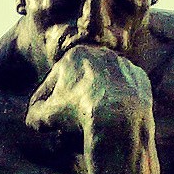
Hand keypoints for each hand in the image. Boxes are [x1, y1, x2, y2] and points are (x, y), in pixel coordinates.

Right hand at [27, 44, 152, 135]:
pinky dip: (116, 102)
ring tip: (89, 119)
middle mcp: (101, 53)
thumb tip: (33, 118)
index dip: (42, 101)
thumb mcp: (45, 117)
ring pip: (103, 84)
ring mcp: (123, 65)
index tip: (41, 116)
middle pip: (79, 79)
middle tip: (66, 119)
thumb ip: (35, 115)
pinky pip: (124, 92)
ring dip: (94, 98)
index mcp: (75, 55)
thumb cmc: (78, 114)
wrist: (119, 120)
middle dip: (71, 97)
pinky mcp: (140, 80)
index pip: (52, 81)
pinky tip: (111, 117)